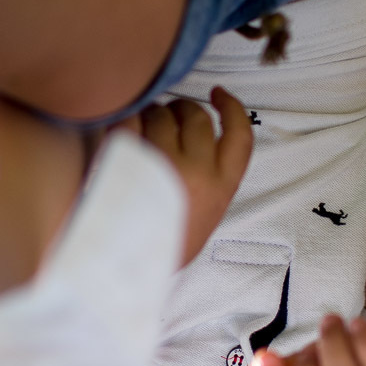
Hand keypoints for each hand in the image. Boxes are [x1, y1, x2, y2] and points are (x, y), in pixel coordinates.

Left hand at [131, 87, 252, 266]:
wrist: (127, 270)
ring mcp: (162, 165)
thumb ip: (212, 180)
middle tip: (168, 113)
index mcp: (222, 187)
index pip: (240, 135)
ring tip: (142, 125)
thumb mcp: (206, 216)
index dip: (232, 108)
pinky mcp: (128, 162)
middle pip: (196, 117)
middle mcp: (197, 172)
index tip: (219, 94)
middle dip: (181, 108)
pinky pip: (130, 121)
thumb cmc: (166, 245)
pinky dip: (127, 116)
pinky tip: (124, 121)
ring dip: (152, 112)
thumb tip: (199, 138)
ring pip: (162, 115)